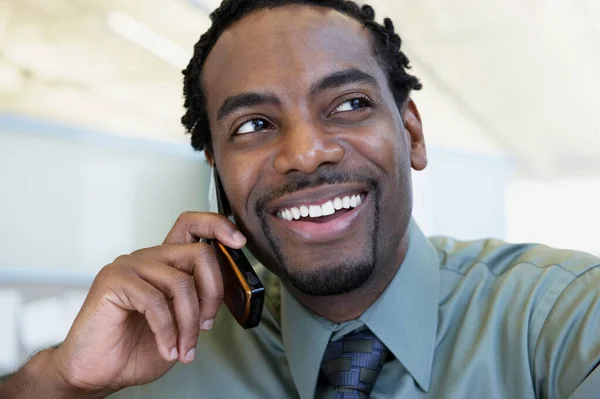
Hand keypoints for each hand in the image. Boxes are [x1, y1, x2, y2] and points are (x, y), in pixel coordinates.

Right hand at [50, 212, 246, 393]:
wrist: (99, 372)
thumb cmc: (137, 347)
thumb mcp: (182, 322)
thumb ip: (200, 300)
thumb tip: (231, 291)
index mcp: (165, 262)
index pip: (193, 225)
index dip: (218, 226)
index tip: (239, 241)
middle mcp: (148, 258)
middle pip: (199, 253)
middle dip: (213, 293)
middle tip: (206, 325)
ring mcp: (129, 266)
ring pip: (181, 283)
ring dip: (189, 324)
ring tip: (184, 348)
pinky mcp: (113, 281)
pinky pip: (156, 301)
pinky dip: (167, 331)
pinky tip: (167, 348)